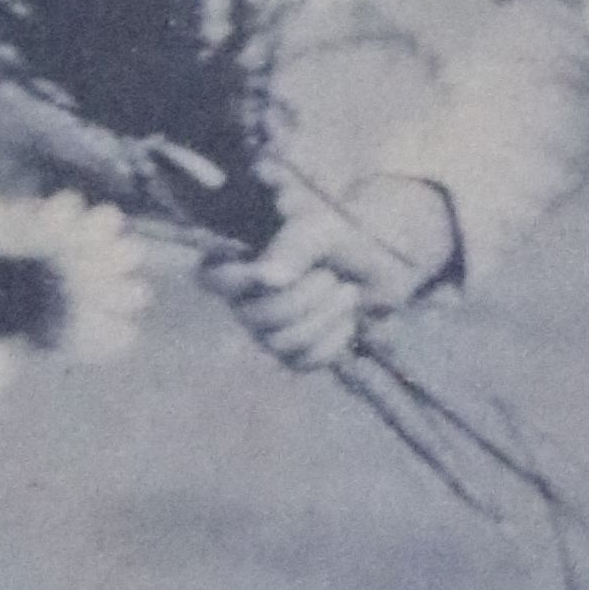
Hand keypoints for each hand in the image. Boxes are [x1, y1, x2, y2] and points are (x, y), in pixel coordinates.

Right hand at [217, 178, 461, 369]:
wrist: (378, 266)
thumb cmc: (340, 238)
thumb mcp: (321, 229)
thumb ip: (293, 247)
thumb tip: (268, 279)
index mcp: (239, 262)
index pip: (210, 278)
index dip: (239, 280)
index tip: (270, 271)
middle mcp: (244, 301)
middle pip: (257, 317)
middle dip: (305, 297)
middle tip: (329, 274)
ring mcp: (266, 331)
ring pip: (281, 343)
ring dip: (325, 316)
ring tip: (346, 292)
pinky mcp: (294, 355)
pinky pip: (305, 360)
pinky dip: (334, 338)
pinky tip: (347, 318)